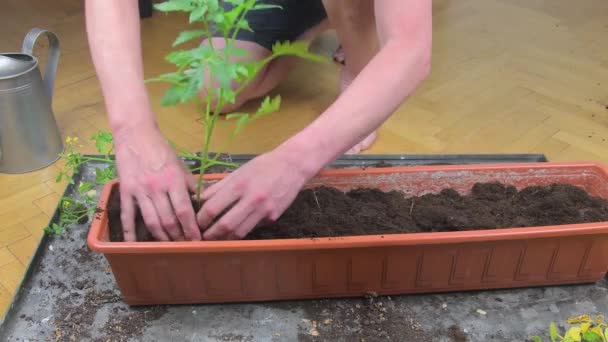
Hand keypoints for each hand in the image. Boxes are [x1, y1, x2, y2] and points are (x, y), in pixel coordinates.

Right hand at [114, 121, 200, 241]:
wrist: (135, 134)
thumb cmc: (161, 150)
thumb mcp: (180, 165)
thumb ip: (190, 185)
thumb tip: (204, 202)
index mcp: (173, 180)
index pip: (184, 210)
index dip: (191, 228)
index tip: (198, 239)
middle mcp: (156, 187)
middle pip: (169, 219)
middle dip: (179, 236)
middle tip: (185, 246)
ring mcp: (139, 191)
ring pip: (151, 221)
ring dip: (161, 237)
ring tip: (169, 246)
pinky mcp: (126, 191)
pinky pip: (128, 215)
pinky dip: (130, 231)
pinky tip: (134, 244)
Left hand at [197, 151, 312, 239]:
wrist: (293, 166)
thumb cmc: (264, 166)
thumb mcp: (239, 171)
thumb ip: (219, 186)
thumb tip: (200, 199)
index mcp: (239, 185)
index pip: (213, 208)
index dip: (201, 219)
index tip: (196, 222)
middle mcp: (251, 199)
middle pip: (225, 225)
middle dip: (211, 235)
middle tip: (202, 237)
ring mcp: (264, 210)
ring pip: (239, 232)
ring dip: (225, 239)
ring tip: (216, 239)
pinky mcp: (273, 217)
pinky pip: (253, 227)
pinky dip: (242, 230)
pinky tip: (236, 230)